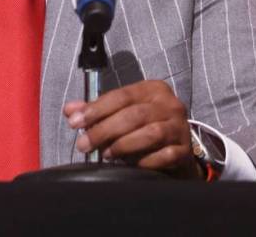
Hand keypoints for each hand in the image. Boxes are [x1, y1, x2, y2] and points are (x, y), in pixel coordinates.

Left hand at [64, 80, 201, 177]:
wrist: (176, 149)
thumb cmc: (144, 126)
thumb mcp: (122, 113)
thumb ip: (97, 110)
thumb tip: (70, 110)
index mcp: (153, 89)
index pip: (122, 95)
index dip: (97, 109)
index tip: (75, 122)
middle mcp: (170, 104)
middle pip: (134, 115)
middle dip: (105, 130)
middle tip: (84, 144)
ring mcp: (180, 127)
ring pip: (151, 134)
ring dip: (123, 145)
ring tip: (106, 154)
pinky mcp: (185, 150)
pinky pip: (164, 155)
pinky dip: (145, 161)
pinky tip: (132, 165)